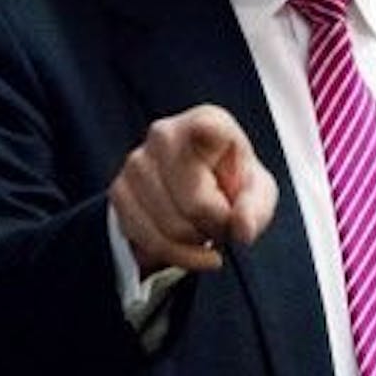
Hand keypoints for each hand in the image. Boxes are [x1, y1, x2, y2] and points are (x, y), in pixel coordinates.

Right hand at [109, 104, 277, 275]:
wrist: (198, 193)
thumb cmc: (232, 186)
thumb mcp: (257, 193)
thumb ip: (254, 208)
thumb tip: (243, 229)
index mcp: (206, 121)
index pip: (209, 128)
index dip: (218, 153)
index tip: (232, 176)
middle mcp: (165, 133)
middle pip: (195, 204)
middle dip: (216, 226)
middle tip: (223, 221)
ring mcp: (136, 161)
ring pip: (171, 228)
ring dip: (195, 242)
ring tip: (204, 228)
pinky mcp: (118, 190)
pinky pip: (148, 240)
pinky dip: (174, 254)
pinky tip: (188, 246)